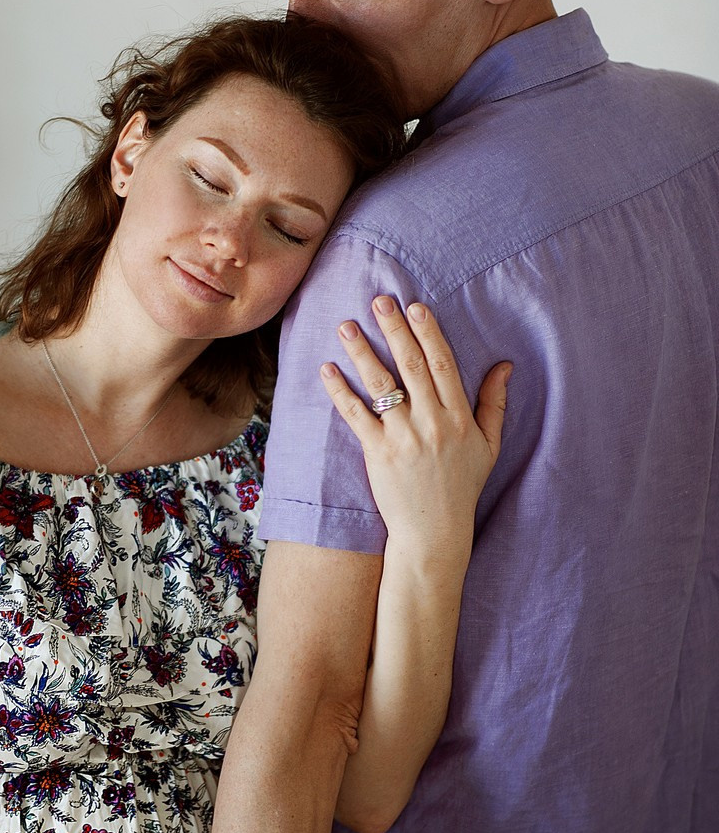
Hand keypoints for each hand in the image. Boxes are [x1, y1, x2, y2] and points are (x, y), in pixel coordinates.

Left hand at [320, 297, 510, 557]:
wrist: (435, 533)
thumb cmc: (461, 488)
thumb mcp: (488, 446)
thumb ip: (494, 404)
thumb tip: (505, 365)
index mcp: (459, 417)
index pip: (443, 364)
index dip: (428, 333)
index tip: (416, 306)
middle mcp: (433, 423)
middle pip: (411, 366)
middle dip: (394, 330)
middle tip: (379, 300)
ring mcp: (404, 437)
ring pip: (381, 385)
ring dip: (362, 352)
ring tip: (346, 326)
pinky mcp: (378, 453)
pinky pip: (356, 415)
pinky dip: (340, 392)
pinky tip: (326, 370)